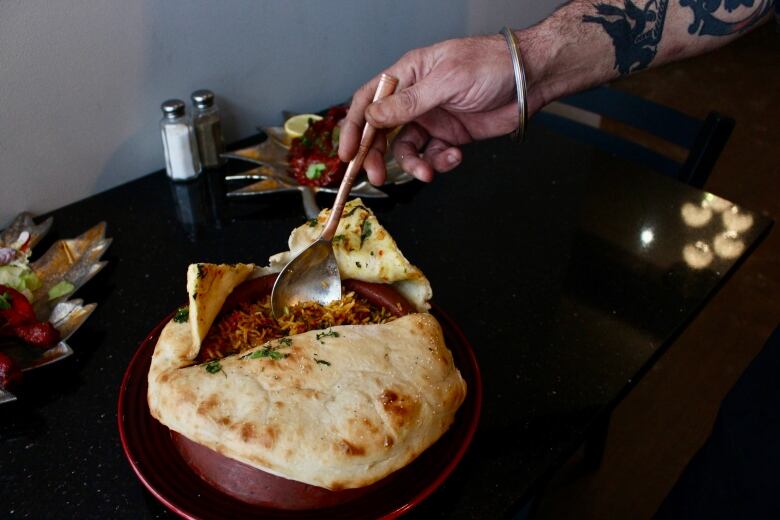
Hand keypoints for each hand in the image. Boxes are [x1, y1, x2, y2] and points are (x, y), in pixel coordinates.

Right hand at [338, 35, 529, 183]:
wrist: (531, 79)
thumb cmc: (490, 65)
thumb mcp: (446, 81)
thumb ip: (409, 102)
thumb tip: (373, 116)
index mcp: (408, 74)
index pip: (370, 101)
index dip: (354, 126)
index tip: (347, 152)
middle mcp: (415, 98)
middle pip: (382, 131)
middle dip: (376, 155)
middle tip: (376, 175)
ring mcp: (432, 118)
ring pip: (407, 149)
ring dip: (413, 164)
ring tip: (427, 172)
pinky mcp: (450, 136)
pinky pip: (433, 156)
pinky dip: (440, 162)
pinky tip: (455, 157)